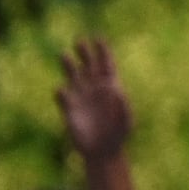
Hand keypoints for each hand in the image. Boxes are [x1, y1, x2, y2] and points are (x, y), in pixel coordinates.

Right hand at [57, 35, 131, 166]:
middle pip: (88, 66)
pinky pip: (63, 97)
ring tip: (63, 54)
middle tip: (79, 40)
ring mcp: (80, 98)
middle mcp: (94, 89)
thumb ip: (123, 105)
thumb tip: (115, 89)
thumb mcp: (126, 121)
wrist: (103, 151)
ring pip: (73, 77)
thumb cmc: (119, 135)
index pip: (106, 65)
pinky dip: (61, 93)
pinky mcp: (69, 110)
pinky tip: (61, 90)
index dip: (102, 52)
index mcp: (111, 88)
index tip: (98, 38)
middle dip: (84, 53)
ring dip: (68, 66)